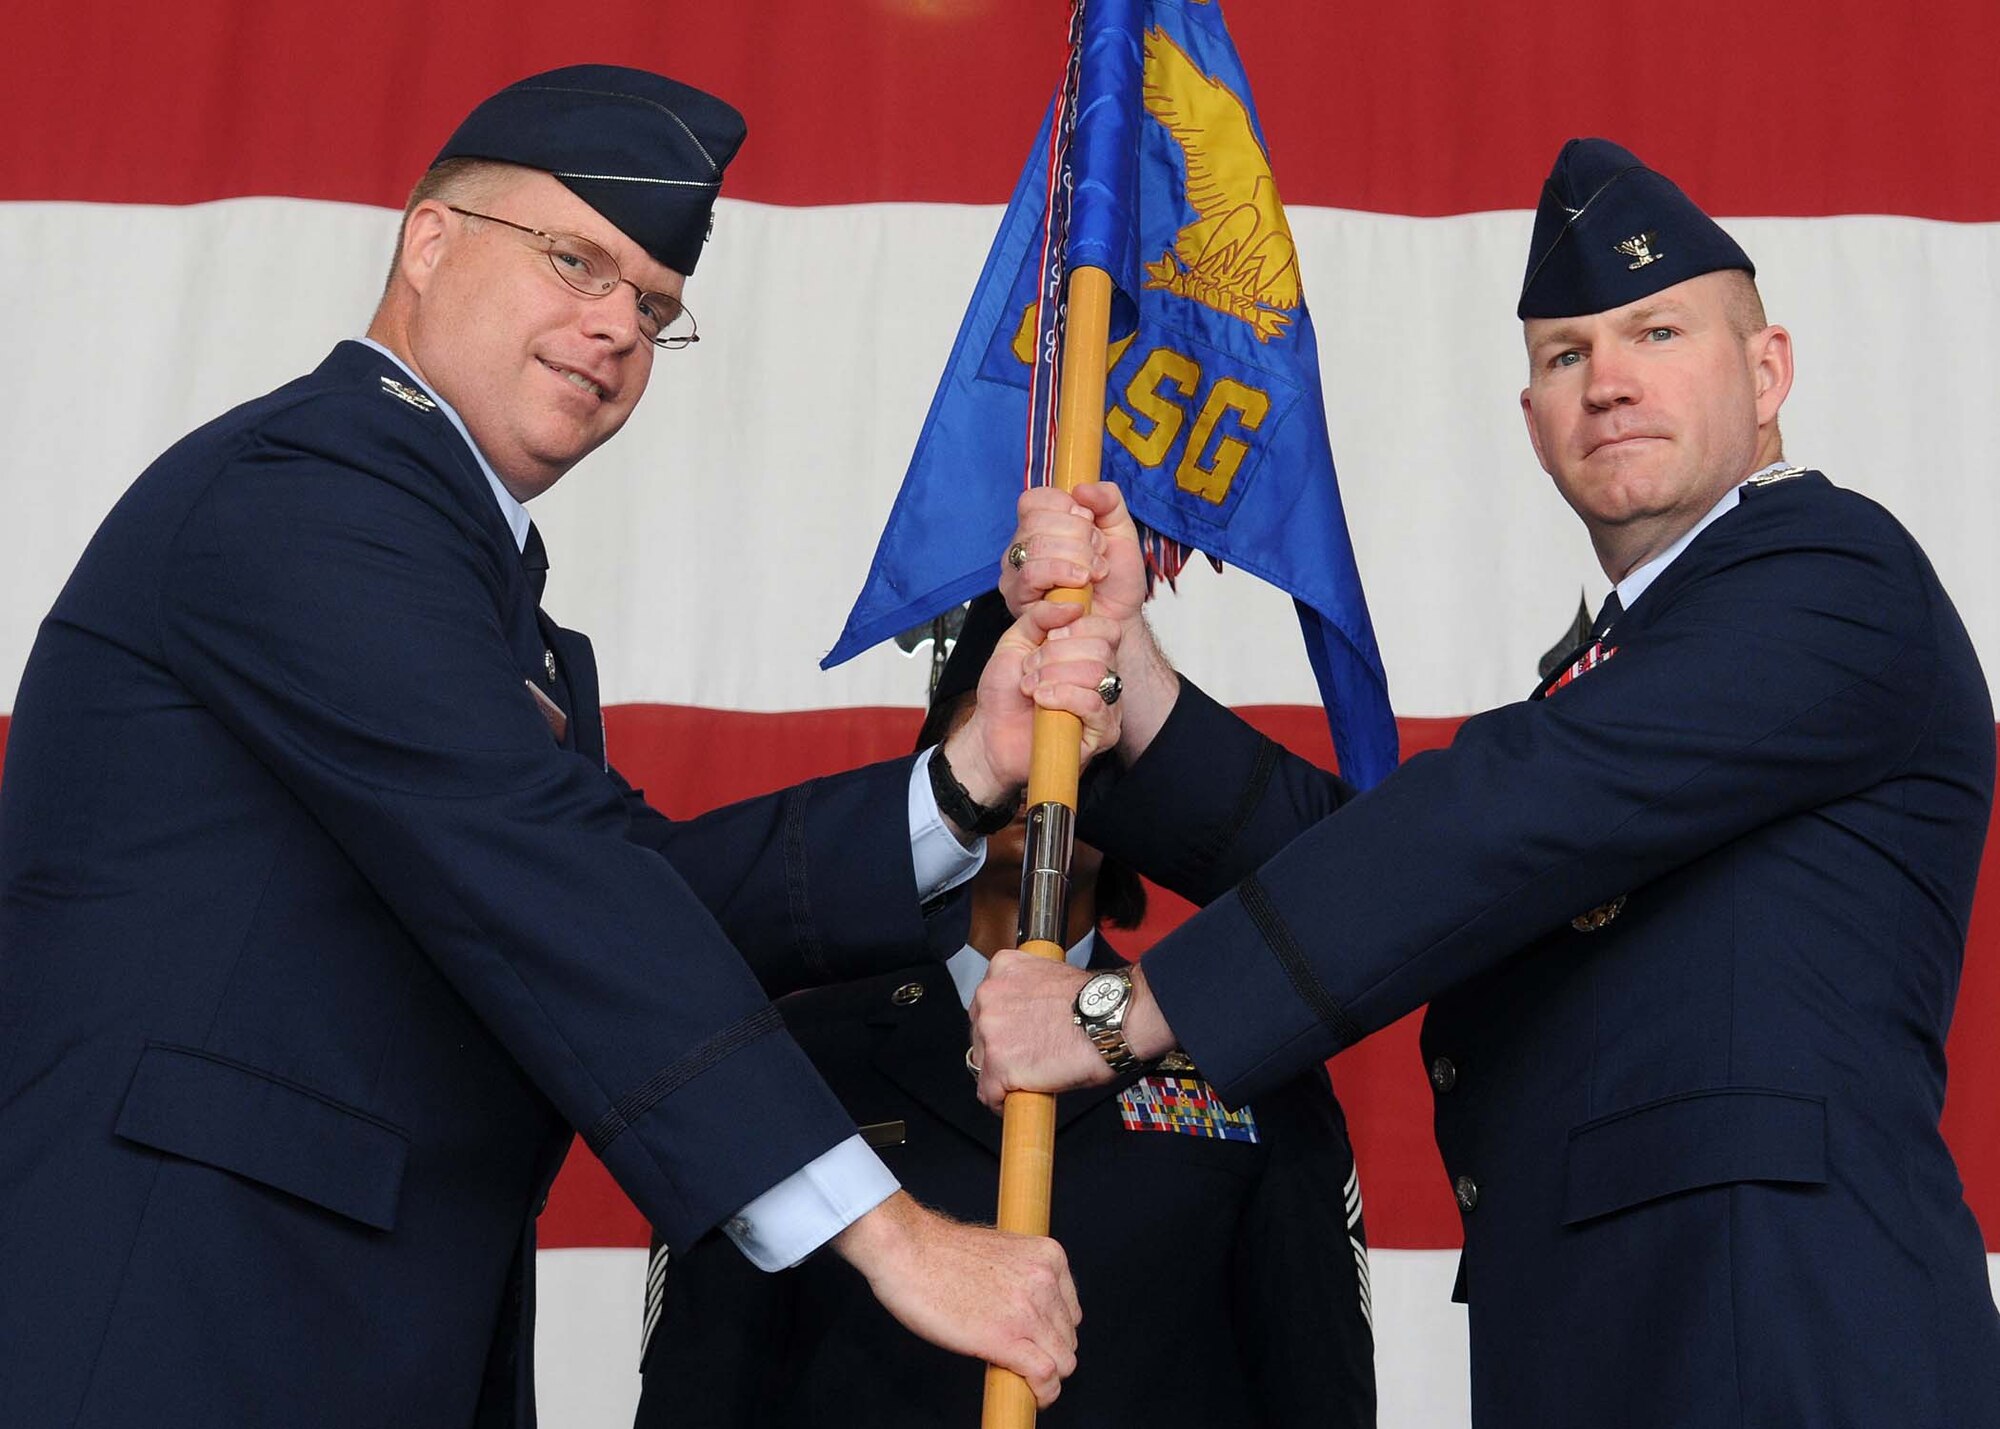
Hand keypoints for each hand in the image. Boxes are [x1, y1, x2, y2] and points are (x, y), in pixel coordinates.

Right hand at [833, 1191, 1080, 1407]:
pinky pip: (1046, 1376)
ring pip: (1063, 1362)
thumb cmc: (939, 1253)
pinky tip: (1029, 1396)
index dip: (1052, 1333)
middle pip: (1068, 1338)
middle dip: (1047, 1354)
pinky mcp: (1007, 1337)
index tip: (1036, 1344)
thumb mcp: (1000, 1254)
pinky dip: (1043, 1394)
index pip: (1069, 1311)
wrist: (906, 1250)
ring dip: (1046, 1377)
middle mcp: (1046, 1280)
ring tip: (1021, 1379)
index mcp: (1048, 1256)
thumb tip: (1026, 1313)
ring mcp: (1029, 1310)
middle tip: (1020, 1361)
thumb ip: (1021, 1278)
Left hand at [943, 600, 1123, 816]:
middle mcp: (1102, 677)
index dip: (1077, 627)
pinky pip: (1094, 705)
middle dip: (1056, 654)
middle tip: (1030, 668)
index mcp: (1087, 653)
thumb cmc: (1005, 693)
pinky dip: (1063, 697)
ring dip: (1054, 676)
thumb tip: (1072, 604)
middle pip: (1101, 648)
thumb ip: (1040, 616)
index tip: (1048, 637)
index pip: (1107, 629)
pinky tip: (1042, 700)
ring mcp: (1106, 705)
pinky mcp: (1102, 733)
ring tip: (1031, 687)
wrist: (991, 734)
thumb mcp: (1015, 641)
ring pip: (1097, 674)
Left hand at [967, 951, 1115, 1110]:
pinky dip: (1001, 1101)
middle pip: (980, 1033)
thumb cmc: (1093, 1001)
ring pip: (982, 1063)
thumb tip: (1023, 1015)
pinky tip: (1018, 1098)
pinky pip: (988, 1093)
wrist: (1111, 1019)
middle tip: (1026, 1057)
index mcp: (1002, 968)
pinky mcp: (999, 1065)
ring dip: (1002, 1073)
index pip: (986, 1004)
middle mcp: (989, 996)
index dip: (1002, 1026)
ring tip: (1029, 1076)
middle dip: (999, 1048)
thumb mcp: (1051, 975)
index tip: (1012, 1037)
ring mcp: (991, 1031)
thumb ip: (1026, 992)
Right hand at [1000, 482, 1146, 626]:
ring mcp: (1016, 572)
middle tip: (1097, 554)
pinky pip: (1032, 574)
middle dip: (1079, 535)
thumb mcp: (1120, 530)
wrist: (1119, 619)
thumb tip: (1082, 489)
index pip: (1034, 499)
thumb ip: (1108, 500)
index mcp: (1040, 526)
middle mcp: (1022, 547)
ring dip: (1076, 557)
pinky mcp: (1017, 598)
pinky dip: (1063, 574)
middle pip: (1037, 521)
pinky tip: (1080, 584)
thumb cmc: (1114, 581)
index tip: (1090, 522)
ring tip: (1093, 572)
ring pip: (1036, 546)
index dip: (1066, 506)